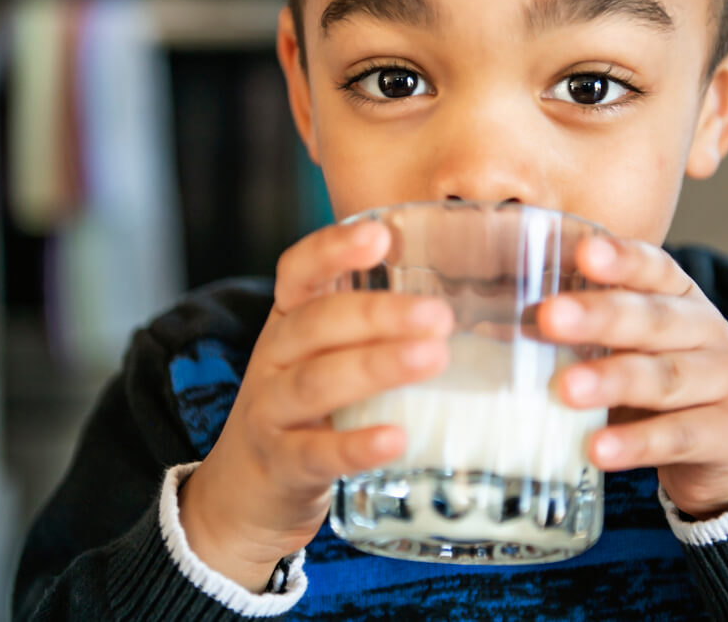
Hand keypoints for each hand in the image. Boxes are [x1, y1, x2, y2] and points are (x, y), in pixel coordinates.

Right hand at [179, 221, 452, 590]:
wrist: (243, 492)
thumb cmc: (306, 410)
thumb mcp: (324, 357)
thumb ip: (376, 329)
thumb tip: (483, 307)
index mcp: (288, 321)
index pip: (297, 272)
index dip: (332, 249)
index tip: (380, 235)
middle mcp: (273, 358)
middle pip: (316, 324)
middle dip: (377, 314)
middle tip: (438, 316)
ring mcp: (271, 412)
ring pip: (316, 382)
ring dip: (375, 367)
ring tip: (431, 359)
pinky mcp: (282, 466)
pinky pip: (317, 453)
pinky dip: (356, 445)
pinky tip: (396, 439)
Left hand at [540, 237, 727, 518]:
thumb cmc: (661, 383)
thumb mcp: (629, 348)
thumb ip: (579, 336)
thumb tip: (490, 327)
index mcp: (680, 298)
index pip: (655, 268)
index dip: (622, 259)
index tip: (584, 251)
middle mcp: (708, 330)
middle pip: (656, 319)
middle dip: (602, 316)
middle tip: (550, 317)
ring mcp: (726, 381)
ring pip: (667, 377)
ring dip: (614, 381)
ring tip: (566, 390)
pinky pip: (679, 437)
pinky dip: (636, 443)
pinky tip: (597, 449)